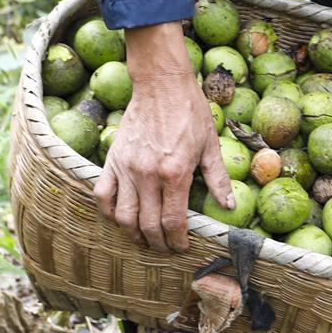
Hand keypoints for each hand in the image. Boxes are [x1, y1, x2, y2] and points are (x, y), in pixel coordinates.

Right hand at [95, 22, 232, 252]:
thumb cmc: (189, 111)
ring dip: (133, 234)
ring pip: (123, 216)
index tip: (182, 247)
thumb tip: (229, 205)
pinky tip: (118, 217)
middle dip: (158, 244)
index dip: (178, 241)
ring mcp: (127, 168)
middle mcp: (148, 175)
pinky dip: (107, 212)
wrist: (161, 84)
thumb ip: (218, 178)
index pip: (173, 222)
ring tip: (144, 238)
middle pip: (148, 225)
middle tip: (165, 248)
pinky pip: (102, 194)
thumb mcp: (210, 144)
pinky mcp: (113, 159)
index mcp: (175, 173)